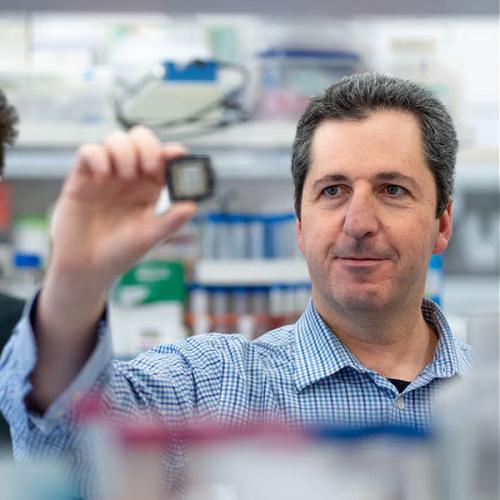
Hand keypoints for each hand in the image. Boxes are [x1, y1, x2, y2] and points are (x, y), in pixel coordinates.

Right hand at [48, 126, 196, 290]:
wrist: (87, 267)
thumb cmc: (120, 252)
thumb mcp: (149, 237)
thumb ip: (171, 221)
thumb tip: (193, 205)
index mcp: (151, 187)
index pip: (165, 158)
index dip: (173, 153)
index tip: (177, 157)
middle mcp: (130, 177)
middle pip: (141, 139)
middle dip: (148, 146)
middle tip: (150, 168)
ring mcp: (106, 175)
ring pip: (116, 139)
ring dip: (124, 150)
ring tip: (125, 175)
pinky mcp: (82, 178)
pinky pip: (88, 151)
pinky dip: (98, 156)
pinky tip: (103, 176)